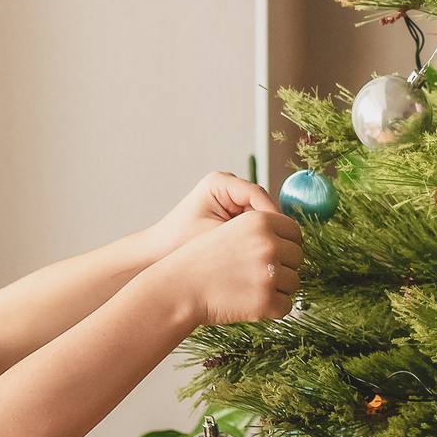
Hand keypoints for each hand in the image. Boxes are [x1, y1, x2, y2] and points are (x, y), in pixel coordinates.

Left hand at [141, 170, 279, 263]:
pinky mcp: (232, 214)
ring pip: (260, 216)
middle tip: (279, 249)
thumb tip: (275, 235)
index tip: (278, 238)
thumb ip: (243, 232)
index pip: (257, 194)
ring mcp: (231, 199)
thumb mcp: (213, 236)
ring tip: (270, 254)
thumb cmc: (178, 244)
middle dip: (270, 227)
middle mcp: (228, 187)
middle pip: (262, 204)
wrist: (157, 254)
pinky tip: (259, 254)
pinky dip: (256, 238)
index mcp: (220, 182)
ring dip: (264, 234)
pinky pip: (252, 224)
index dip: (271, 216)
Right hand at [157, 207, 303, 326]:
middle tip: (257, 275)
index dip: (287, 244)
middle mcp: (268, 244)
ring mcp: (268, 273)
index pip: (294, 232)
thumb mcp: (229, 230)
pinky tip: (251, 304)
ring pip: (294, 282)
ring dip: (278, 288)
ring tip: (249, 289)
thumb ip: (261, 231)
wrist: (177, 289)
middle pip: (298, 257)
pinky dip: (272, 308)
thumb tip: (293, 240)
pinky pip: (286, 306)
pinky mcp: (265, 300)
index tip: (276, 255)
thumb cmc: (199, 262)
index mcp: (260, 221)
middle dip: (283, 267)